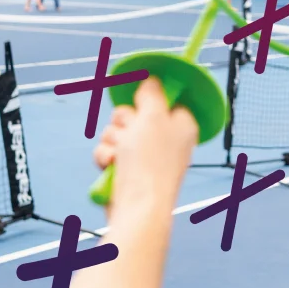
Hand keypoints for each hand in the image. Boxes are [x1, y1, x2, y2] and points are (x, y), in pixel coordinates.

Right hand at [93, 77, 197, 214]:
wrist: (137, 207)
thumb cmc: (151, 162)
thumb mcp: (153, 115)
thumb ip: (151, 93)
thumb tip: (152, 80)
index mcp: (182, 125)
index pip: (166, 101)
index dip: (150, 100)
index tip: (141, 101)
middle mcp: (166, 141)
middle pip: (135, 114)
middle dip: (124, 122)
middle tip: (130, 132)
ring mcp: (146, 158)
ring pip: (117, 133)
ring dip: (112, 141)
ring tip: (120, 155)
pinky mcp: (127, 172)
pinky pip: (109, 152)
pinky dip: (106, 158)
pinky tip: (112, 167)